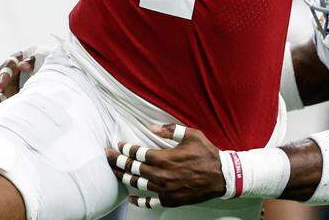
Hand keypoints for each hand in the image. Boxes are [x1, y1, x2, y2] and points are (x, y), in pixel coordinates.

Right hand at [0, 46, 47, 115]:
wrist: (59, 72)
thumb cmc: (52, 62)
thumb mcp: (46, 59)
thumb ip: (33, 61)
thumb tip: (21, 66)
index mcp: (18, 59)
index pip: (8, 66)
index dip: (4, 75)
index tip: (1, 85)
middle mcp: (10, 71)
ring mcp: (9, 83)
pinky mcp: (10, 94)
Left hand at [107, 124, 223, 209]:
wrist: (221, 176)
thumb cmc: (207, 154)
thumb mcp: (192, 134)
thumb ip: (171, 130)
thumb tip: (152, 126)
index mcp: (164, 158)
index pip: (138, 153)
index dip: (126, 148)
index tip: (119, 145)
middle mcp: (161, 174)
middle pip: (133, 168)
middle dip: (118, 161)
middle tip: (107, 156)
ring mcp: (164, 189)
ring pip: (137, 183)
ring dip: (124, 177)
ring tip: (114, 172)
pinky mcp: (169, 199)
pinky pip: (150, 202)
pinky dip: (139, 200)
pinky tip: (131, 197)